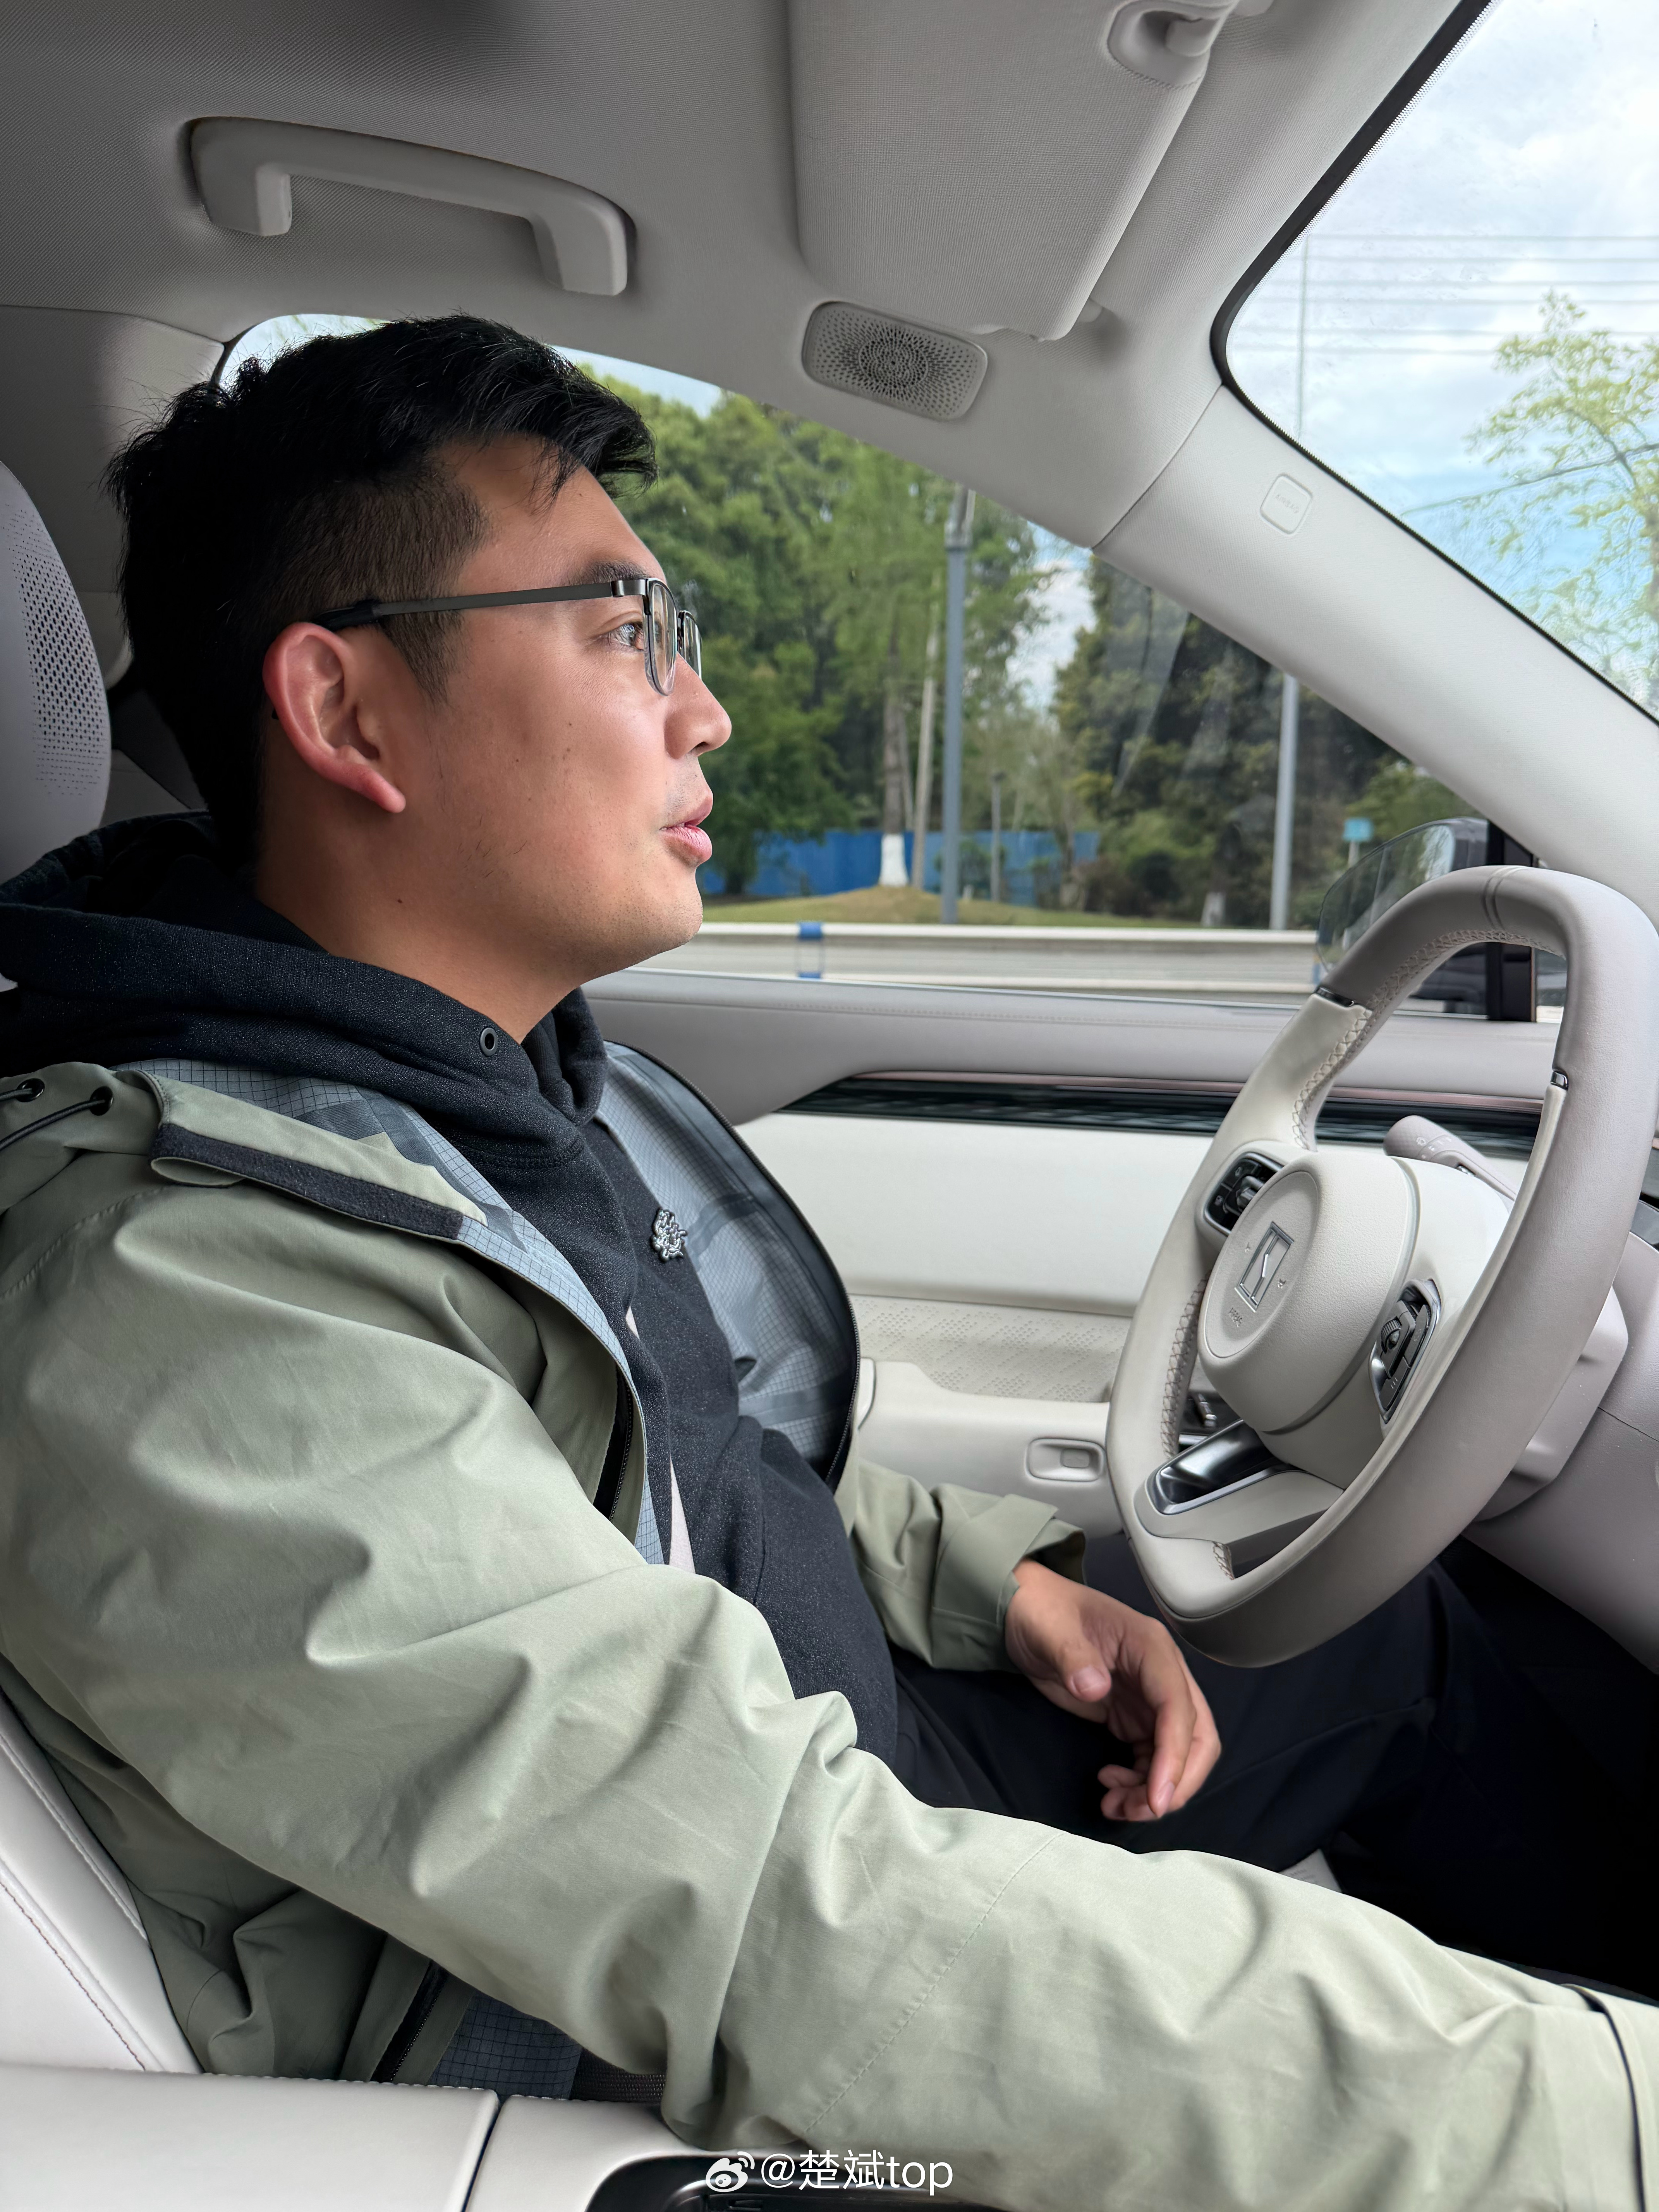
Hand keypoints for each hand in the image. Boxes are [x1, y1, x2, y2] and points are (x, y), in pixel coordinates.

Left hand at [1003, 1560, 1220, 1822]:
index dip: (1174, 1755)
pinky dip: (1140, 1782)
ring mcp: (1150, 1698)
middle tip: (1140, 1811)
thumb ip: (1072, 1656)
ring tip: (1114, 1805)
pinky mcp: (1135, 1716)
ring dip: (1155, 1788)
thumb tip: (1094, 1688)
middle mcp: (1161, 1674)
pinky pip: (1153, 1757)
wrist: (1026, 1612)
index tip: (1157, 1798)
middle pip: (1196, 1736)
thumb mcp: (1048, 1631)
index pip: (1179, 1706)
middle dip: (1177, 1781)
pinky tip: (1110, 1786)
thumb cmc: (1040, 1614)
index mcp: (1150, 1647)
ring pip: (1177, 1753)